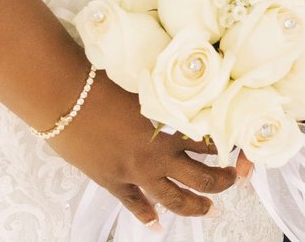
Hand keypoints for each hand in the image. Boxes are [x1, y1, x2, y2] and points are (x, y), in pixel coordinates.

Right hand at [51, 75, 244, 226]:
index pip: (213, 140)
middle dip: (223, 182)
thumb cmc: (103, 79)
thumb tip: (182, 87)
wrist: (65, 97)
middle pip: (203, 177)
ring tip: (210, 209)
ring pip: (175, 198)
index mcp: (171, 125)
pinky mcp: (114, 181)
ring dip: (195, 206)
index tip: (239, 145)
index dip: (230, 143)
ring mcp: (137, 172)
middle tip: (233, 180)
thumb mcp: (145, 81)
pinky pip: (135, 205)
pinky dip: (147, 217)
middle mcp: (159, 153)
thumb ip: (166, 93)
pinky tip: (156, 225)